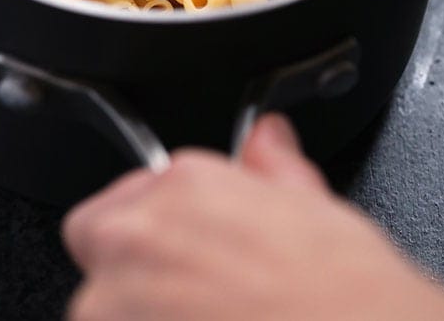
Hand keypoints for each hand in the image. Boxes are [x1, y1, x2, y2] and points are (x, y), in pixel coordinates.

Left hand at [62, 114, 443, 320]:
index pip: (126, 196)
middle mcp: (141, 236)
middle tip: (193, 293)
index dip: (154, 224)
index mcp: (184, 184)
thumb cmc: (345, 291)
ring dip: (138, 313)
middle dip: (131, 271)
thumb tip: (267, 140)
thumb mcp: (313, 205)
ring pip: (99, 310)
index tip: (181, 245)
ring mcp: (122, 303)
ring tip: (206, 317)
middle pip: (100, 249)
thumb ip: (272, 167)